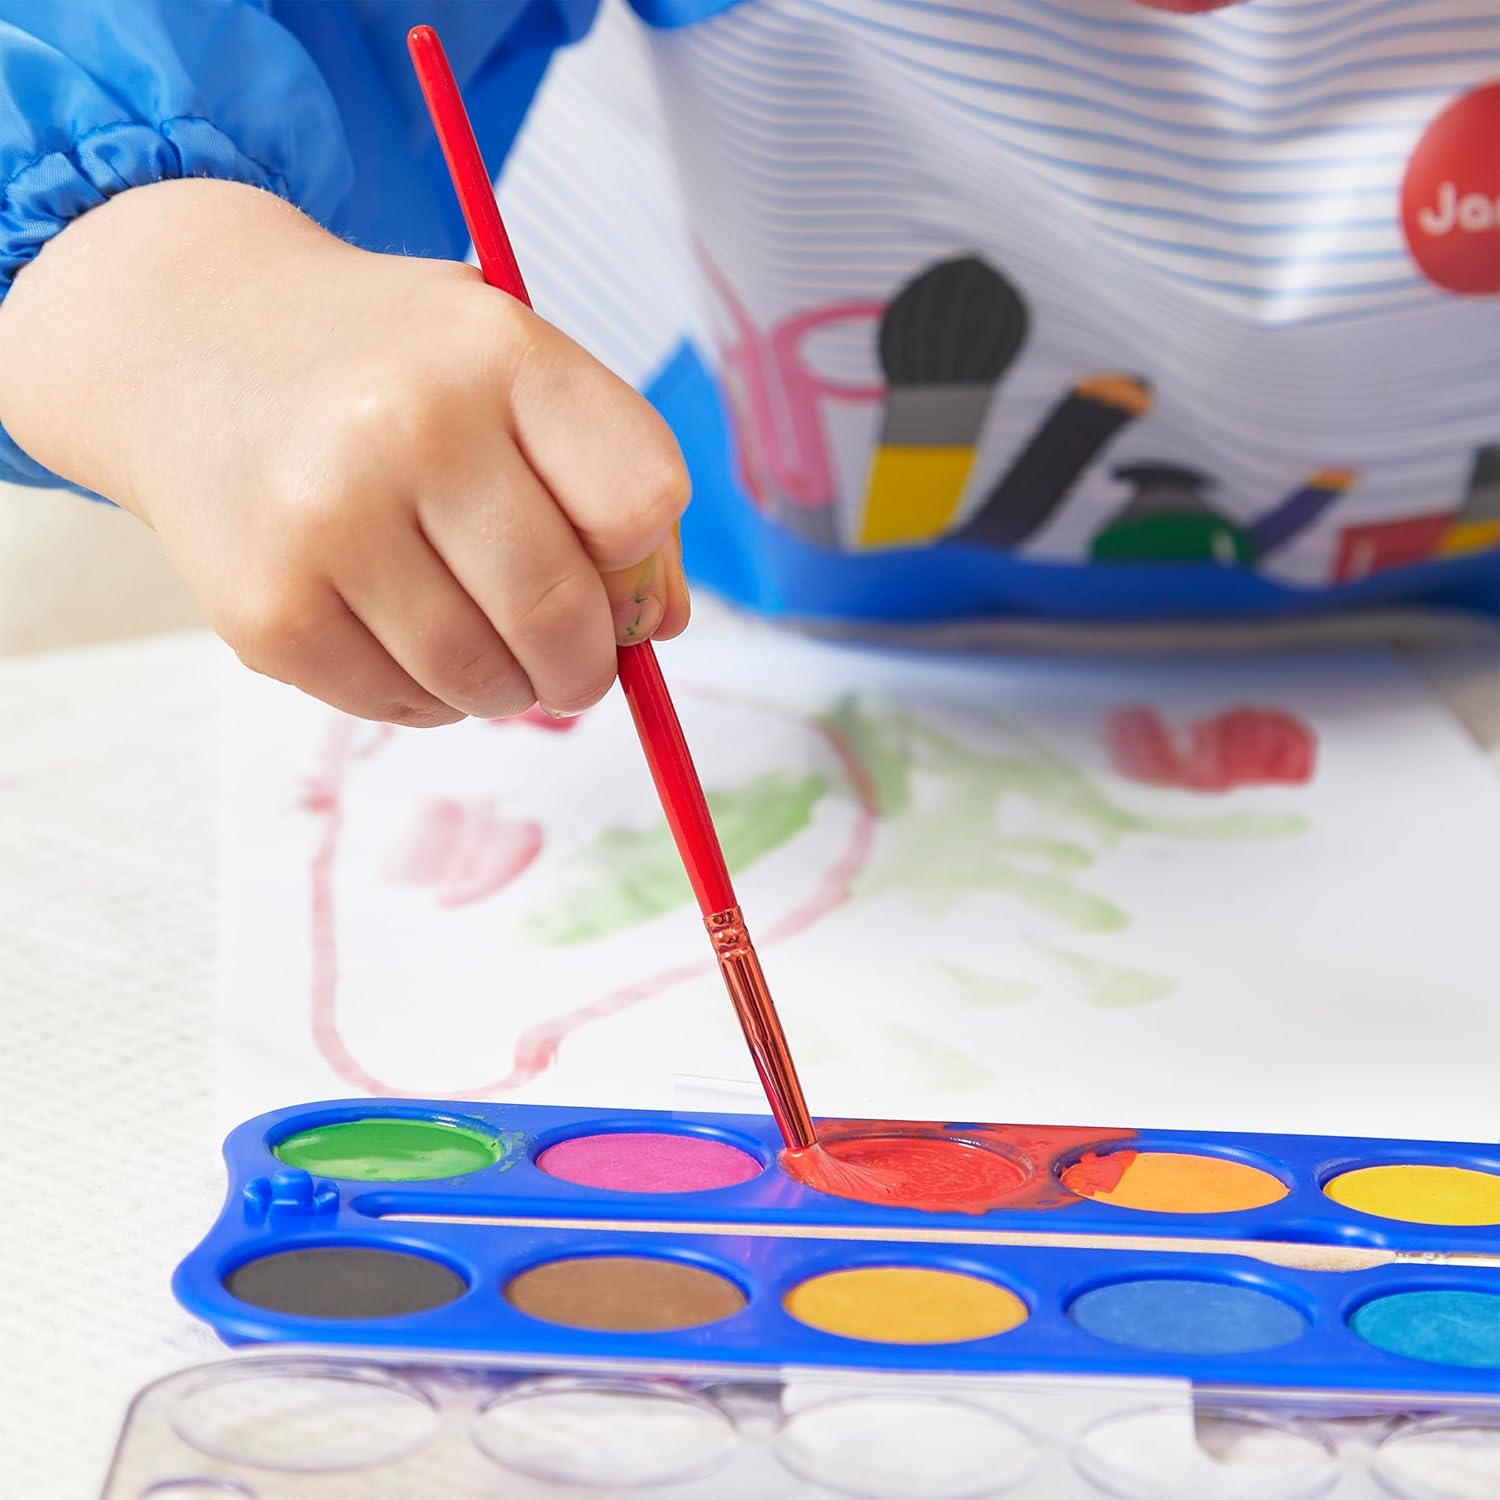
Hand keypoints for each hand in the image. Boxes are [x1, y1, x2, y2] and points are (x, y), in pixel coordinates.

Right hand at [0, 179, 689, 724]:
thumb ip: (609, 482)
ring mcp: (326, 522)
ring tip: (489, 645)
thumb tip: (659, 626)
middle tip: (574, 664)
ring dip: (511, 689)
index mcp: (499, 353)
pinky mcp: (267, 610)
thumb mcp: (512, 368)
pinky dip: (428, 698)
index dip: (641, 561)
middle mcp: (409, 429)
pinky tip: (405, 636)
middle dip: (587, 664)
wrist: (190, 341)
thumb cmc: (392, 369)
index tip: (613, 568)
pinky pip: (401, 707)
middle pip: (562, 616)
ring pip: (485, 681)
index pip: (641, 504)